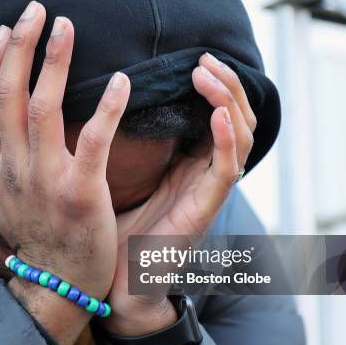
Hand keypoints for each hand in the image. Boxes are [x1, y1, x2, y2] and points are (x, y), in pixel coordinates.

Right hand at [0, 2, 130, 344]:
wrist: (59, 283)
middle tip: (35, 9)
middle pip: (9, 95)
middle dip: (19, 47)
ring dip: (53, 63)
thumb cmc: (30, 236)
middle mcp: (15, 168)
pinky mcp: (83, 192)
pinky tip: (120, 79)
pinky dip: (106, 107)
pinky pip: (94, 141)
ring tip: (64, 26)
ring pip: (43, 109)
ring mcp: (47, 180)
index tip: (4, 29)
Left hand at [104, 53, 256, 335]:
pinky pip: (226, 172)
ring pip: (241, 139)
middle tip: (204, 60)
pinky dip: (228, 142)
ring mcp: (207, 193)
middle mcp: (203, 175)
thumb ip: (125, 143)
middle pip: (235, 119)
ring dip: (229, 103)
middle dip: (226, 85)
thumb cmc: (116, 230)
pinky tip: (218, 116)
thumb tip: (104, 103)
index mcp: (187, 165)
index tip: (194, 60)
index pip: (217, 115)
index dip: (214, 85)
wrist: (117, 284)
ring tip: (208, 76)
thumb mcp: (118, 175)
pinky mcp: (203, 212)